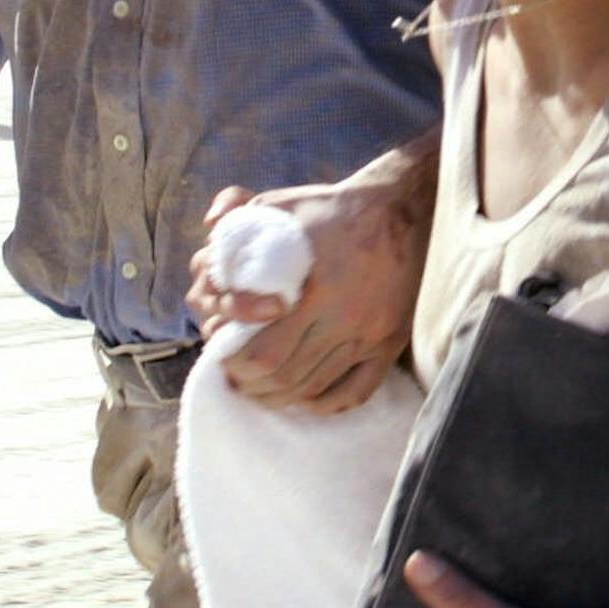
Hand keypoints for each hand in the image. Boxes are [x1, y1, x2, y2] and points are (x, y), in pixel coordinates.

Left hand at [186, 170, 427, 413]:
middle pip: (284, 377)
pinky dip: (324, 402)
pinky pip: (355, 391)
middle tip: (236, 374)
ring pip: (314, 388)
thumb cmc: (331, 209)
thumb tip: (208, 228)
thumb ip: (239, 220)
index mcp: (313, 289)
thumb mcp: (279, 205)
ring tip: (261, 385)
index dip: (234, 363)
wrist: (400, 209)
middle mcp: (344, 318)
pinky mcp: (389, 343)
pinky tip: (304, 395)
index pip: (262, 354)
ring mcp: (369, 334)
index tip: (222, 353)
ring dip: (280, 395)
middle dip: (250, 382)